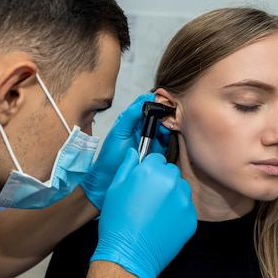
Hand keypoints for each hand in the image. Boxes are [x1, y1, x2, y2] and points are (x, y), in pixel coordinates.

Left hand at [80, 93, 170, 209]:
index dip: (155, 100)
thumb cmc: (110, 155)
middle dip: (164, 113)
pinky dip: (168, 136)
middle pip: (159, 114)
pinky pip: (166, 140)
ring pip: (164, 126)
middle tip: (165, 115)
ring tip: (163, 127)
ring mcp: (150, 138)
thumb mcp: (119, 131)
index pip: (146, 103)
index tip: (161, 101)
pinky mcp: (156, 150)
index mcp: (131, 119)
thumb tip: (145, 100)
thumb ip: (131, 115)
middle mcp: (142, 127)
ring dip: (167, 124)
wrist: (109, 177)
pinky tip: (165, 135)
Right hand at [91, 148, 196, 277]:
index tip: (143, 180)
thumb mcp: (114, 188)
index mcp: (151, 171)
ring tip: (155, 211)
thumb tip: (134, 153)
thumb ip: (127, 166)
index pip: (157, 159)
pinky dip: (177, 212)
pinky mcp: (191, 219)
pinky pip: (186, 208)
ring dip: (171, 194)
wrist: (129, 254)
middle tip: (148, 197)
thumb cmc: (117, 221)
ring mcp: (184, 201)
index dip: (148, 169)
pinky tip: (162, 223)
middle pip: (171, 172)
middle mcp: (171, 182)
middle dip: (161, 180)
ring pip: (181, 189)